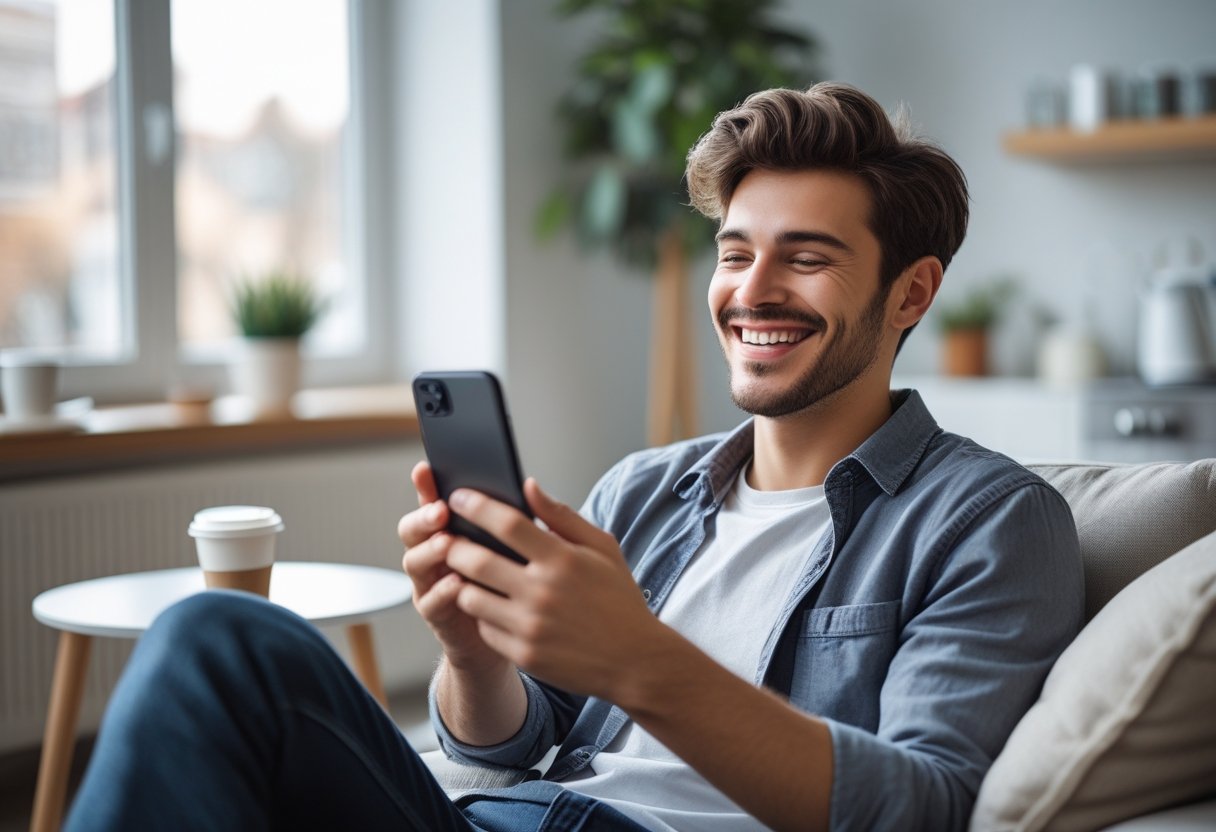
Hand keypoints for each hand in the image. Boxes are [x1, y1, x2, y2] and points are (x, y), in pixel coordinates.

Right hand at [398, 461, 505, 671]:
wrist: (516, 634)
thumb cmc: (517, 583)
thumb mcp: (521, 545)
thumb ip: (517, 519)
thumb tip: (528, 485)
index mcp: (452, 530)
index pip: (432, 502)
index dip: (425, 486)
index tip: (426, 468)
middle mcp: (434, 554)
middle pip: (413, 530)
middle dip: (423, 517)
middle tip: (441, 510)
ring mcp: (432, 583)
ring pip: (414, 563)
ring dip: (429, 551)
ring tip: (447, 542)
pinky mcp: (439, 615)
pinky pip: (432, 602)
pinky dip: (441, 591)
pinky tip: (456, 582)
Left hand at [444, 478, 667, 700]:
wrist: (636, 661)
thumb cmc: (619, 600)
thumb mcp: (603, 549)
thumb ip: (562, 516)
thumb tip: (528, 486)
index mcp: (563, 560)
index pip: (507, 523)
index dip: (475, 505)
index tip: (458, 496)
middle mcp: (543, 592)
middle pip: (476, 560)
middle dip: (455, 545)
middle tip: (449, 538)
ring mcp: (531, 627)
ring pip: (470, 596)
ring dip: (463, 581)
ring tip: (466, 572)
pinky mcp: (524, 655)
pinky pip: (484, 628)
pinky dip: (481, 614)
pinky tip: (490, 605)